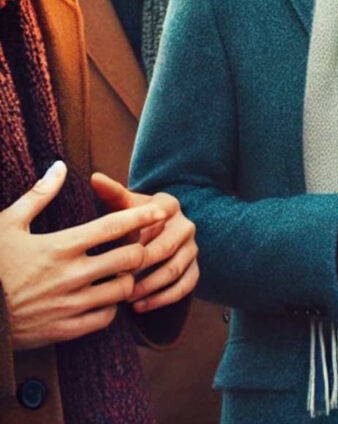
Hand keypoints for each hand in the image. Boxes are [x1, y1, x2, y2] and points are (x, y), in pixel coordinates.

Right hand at [0, 161, 167, 349]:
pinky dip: (111, 308)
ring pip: (123, 290)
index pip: (114, 226)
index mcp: (60, 246)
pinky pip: (104, 320)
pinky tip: (104, 299)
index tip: (162, 211)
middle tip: (137, 246)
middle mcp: (70, 275)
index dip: (143, 216)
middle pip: (130, 258)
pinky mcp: (61, 331)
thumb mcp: (7, 224)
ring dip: (128, 279)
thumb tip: (60, 166)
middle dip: (140, 250)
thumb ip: (39, 195)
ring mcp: (67, 305)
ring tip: (121, 273)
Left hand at [91, 173, 198, 312]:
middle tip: (115, 283)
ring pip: (175, 270)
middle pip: (165, 249)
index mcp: (170, 206)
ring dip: (150, 286)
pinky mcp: (196, 267)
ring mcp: (193, 247)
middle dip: (139, 268)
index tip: (112, 256)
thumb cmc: (132, 219)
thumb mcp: (124, 205)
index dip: (134, 242)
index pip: (156, 223)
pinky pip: (186, 286)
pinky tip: (141, 307)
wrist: (154, 230)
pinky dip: (164, 298)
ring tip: (125, 298)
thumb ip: (112, 193)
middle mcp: (186, 224)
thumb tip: (94, 177)